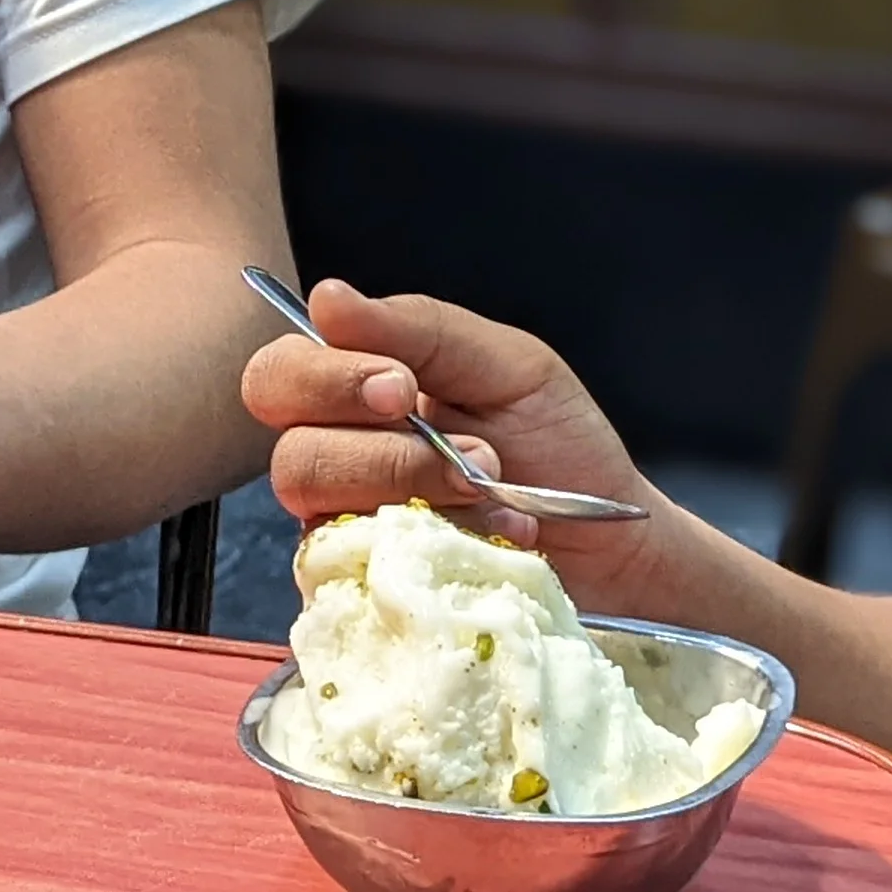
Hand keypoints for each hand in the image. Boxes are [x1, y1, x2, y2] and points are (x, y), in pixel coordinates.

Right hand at [242, 279, 676, 610]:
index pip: (281, 375)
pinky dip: (437, 544)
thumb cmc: (558, 442)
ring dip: (416, 492)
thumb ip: (419, 328)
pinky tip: (491, 536)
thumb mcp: (507, 365)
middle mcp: (341, 462)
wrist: (611, 534)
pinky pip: (360, 572)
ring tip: (490, 488)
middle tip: (466, 450)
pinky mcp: (370, 592)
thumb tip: (327, 299)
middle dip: (382, 450)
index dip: (326, 380)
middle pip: (289, 452)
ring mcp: (350, 533)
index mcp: (359, 392)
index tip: (401, 386)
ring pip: (323, 515)